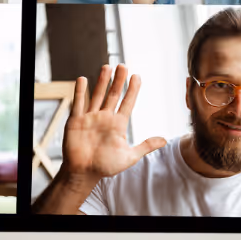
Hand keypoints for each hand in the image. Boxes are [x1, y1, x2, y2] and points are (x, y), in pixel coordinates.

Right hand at [60, 64, 166, 179]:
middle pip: (113, 95)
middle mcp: (105, 118)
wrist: (83, 173)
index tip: (137, 76)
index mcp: (118, 124)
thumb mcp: (130, 157)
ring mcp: (90, 118)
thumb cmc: (105, 166)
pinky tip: (83, 79)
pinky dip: (80, 91)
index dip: (132, 90)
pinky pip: (78, 103)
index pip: (127, 103)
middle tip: (123, 65)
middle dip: (118, 80)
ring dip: (102, 81)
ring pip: (97, 95)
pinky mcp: (76, 121)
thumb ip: (146, 146)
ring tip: (107, 67)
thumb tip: (165, 140)